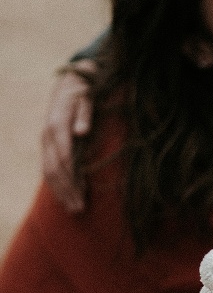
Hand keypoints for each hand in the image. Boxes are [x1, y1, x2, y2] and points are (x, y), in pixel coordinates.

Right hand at [41, 62, 95, 212]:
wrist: (70, 83)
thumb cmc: (83, 92)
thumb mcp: (87, 97)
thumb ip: (85, 114)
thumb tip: (82, 131)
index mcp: (57, 126)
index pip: (63, 159)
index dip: (72, 179)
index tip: (83, 196)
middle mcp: (48, 136)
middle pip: (54, 170)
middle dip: (67, 191)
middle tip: (79, 210)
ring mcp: (45, 141)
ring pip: (48, 171)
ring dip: (61, 191)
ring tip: (73, 209)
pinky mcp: (47, 145)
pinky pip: (48, 167)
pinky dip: (56, 183)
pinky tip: (65, 196)